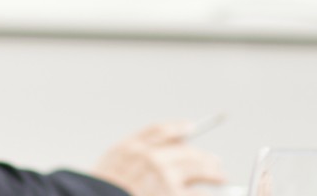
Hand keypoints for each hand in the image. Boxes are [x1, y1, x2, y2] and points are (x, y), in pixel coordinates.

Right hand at [92, 121, 224, 195]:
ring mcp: (163, 177)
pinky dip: (205, 193)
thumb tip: (156, 157)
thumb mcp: (105, 171)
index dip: (178, 128)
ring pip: (197, 168)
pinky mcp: (171, 194)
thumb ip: (127, 161)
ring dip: (213, 172)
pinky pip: (195, 192)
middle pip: (185, 150)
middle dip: (202, 157)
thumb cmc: (96, 193)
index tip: (191, 128)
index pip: (159, 131)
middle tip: (214, 162)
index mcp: (130, 149)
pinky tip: (211, 193)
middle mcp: (149, 158)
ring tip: (221, 177)